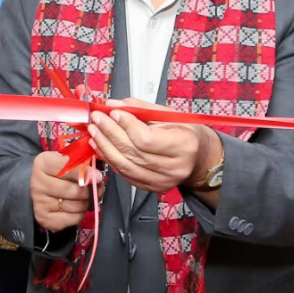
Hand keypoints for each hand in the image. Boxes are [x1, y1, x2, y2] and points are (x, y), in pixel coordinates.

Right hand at [31, 151, 103, 231]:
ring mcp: (39, 201)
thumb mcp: (71, 161)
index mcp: (43, 162)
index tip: (98, 177)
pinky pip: (73, 219)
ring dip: (86, 203)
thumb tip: (97, 177)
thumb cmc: (62, 172)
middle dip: (89, 191)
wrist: (44, 189)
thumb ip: (84, 165)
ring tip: (83, 198)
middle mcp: (37, 182)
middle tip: (92, 189)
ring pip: (77, 206)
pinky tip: (74, 208)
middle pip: (76, 190)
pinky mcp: (43, 218)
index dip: (86, 173)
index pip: (69, 168)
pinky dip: (79, 215)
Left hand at [87, 98, 221, 193]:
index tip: (113, 112)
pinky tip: (102, 146)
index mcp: (184, 146)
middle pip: (132, 151)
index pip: (146, 139)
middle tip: (97, 118)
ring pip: (125, 165)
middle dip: (110, 133)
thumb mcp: (169, 114)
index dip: (126, 125)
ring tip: (95, 131)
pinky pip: (125, 174)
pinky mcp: (151, 188)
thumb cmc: (185, 133)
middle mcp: (174, 168)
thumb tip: (114, 104)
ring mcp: (162, 181)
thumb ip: (140, 108)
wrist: (199, 158)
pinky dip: (110, 159)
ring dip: (105, 146)